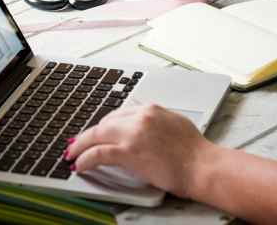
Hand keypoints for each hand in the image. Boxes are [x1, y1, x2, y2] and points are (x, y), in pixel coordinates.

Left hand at [65, 104, 215, 197]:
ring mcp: (132, 134)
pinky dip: (85, 158)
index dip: (104, 126)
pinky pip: (98, 153)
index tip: (97, 133)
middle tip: (79, 144)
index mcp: (149, 109)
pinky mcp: (128, 152)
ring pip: (95, 135)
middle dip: (89, 135)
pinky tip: (80, 163)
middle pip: (104, 123)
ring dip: (80, 145)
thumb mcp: (175, 122)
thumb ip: (155, 121)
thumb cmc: (196, 151)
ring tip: (72, 154)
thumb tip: (144, 125)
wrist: (204, 167)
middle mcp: (138, 117)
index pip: (118, 114)